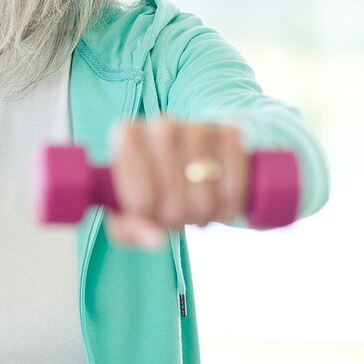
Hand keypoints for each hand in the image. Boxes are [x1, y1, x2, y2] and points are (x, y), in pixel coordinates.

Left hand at [105, 117, 248, 248]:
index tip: (151, 217)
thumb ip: (128, 230)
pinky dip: (232, 199)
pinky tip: (223, 210)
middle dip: (177, 216)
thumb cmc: (149, 193)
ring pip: (204, 181)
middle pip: (172, 188)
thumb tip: (156, 238)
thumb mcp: (127, 216)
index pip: (140, 194)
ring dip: (205, 211)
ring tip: (197, 215)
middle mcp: (161, 125)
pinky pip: (236, 170)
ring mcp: (197, 125)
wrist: (186, 170)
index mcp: (128, 137)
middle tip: (177, 219)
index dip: (149, 216)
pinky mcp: (228, 131)